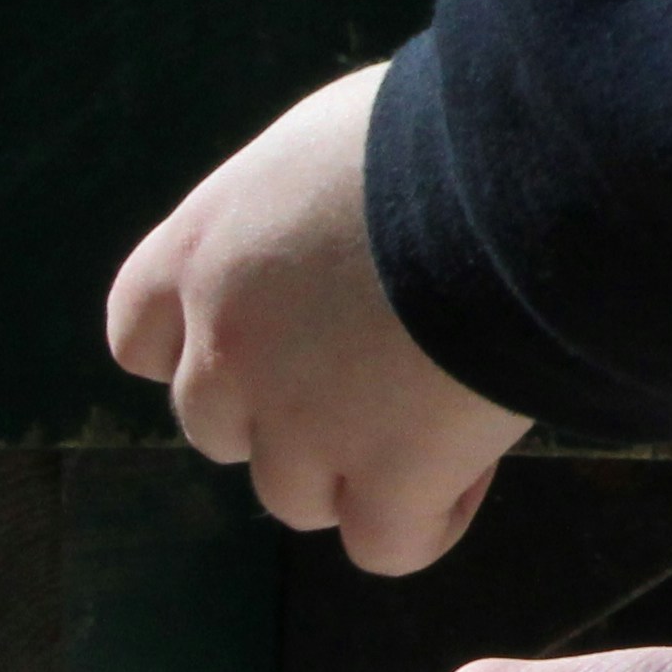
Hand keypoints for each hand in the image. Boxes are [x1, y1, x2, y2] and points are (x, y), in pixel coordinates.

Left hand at [105, 62, 535, 574]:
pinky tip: (466, 474)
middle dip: (284, 415)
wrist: (531, 175)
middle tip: (379, 373)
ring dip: (354, 471)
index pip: (140, 336)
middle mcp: (227, 346)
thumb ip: (301, 208)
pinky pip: (383, 545)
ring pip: (294, 493)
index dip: (194, 354)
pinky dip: (420, 524)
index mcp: (202, 250)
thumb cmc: (451, 126)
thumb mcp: (336, 139)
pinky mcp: (388, 475)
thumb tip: (340, 228)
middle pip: (219, 428)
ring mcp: (300, 422)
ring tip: (439, 415)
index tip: (262, 347)